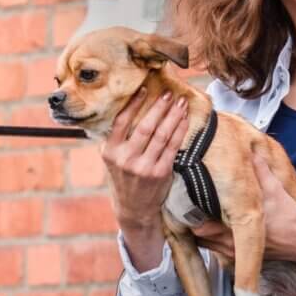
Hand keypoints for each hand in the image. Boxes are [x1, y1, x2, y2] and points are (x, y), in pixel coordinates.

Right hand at [101, 90, 188, 230]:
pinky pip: (173, 147)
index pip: (121, 121)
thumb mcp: (112, 159)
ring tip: (181, 103)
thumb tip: (128, 107)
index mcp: (110, 152)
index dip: (133, 104)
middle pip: (145, 126)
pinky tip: (184, 120)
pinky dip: (180, 131)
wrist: (134, 207)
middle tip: (169, 93)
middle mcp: (125, 159)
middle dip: (159, 108)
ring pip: (162, 135)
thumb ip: (117, 138)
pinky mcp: (160, 173)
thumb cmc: (124, 176)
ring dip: (173, 116)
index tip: (144, 88)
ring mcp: (144, 167)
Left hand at [193, 150, 295, 266]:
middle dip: (194, 220)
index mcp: (234, 229)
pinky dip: (213, 239)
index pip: (198, 224)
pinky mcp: (237, 258)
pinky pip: (215, 249)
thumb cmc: (290, 220)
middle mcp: (229, 245)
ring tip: (205, 215)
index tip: (191, 198)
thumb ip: (261, 171)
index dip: (191, 211)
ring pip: (205, 243)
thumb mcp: (276, 190)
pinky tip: (218, 227)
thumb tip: (253, 153)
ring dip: (203, 231)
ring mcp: (232, 253)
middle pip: (197, 235)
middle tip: (194, 205)